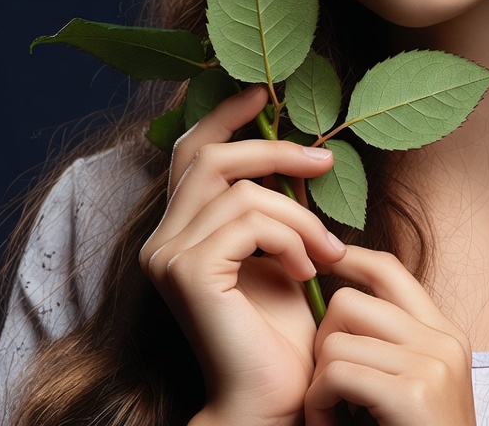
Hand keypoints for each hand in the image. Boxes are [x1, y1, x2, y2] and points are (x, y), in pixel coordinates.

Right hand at [139, 86, 346, 425]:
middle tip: (325, 161)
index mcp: (180, 229)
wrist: (275, 395)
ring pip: (240, 191)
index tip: (263, 94)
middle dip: (273, 149)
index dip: (223, 115)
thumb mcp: (282, 247)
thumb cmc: (284, 327)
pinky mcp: (188, 272)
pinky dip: (289, 237)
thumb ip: (274, 202)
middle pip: (210, 156)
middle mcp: (162, 239)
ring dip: (297, 213)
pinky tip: (307, 269)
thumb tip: (300, 149)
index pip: (190, 152)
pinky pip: (249, 222)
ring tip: (326, 248)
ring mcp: (168, 255)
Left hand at [305, 246, 475, 425]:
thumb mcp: (413, 387)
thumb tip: (340, 304)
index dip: (351, 260)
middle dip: (323, 339)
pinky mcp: (412, 393)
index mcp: (446, 335)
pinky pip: (336, 373)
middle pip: (352, 302)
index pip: (390, 271)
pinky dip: (318, 403)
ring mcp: (431, 364)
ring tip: (328, 415)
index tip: (322, 263)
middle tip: (326, 386)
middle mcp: (443, 341)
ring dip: (317, 381)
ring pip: (337, 338)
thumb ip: (390, 346)